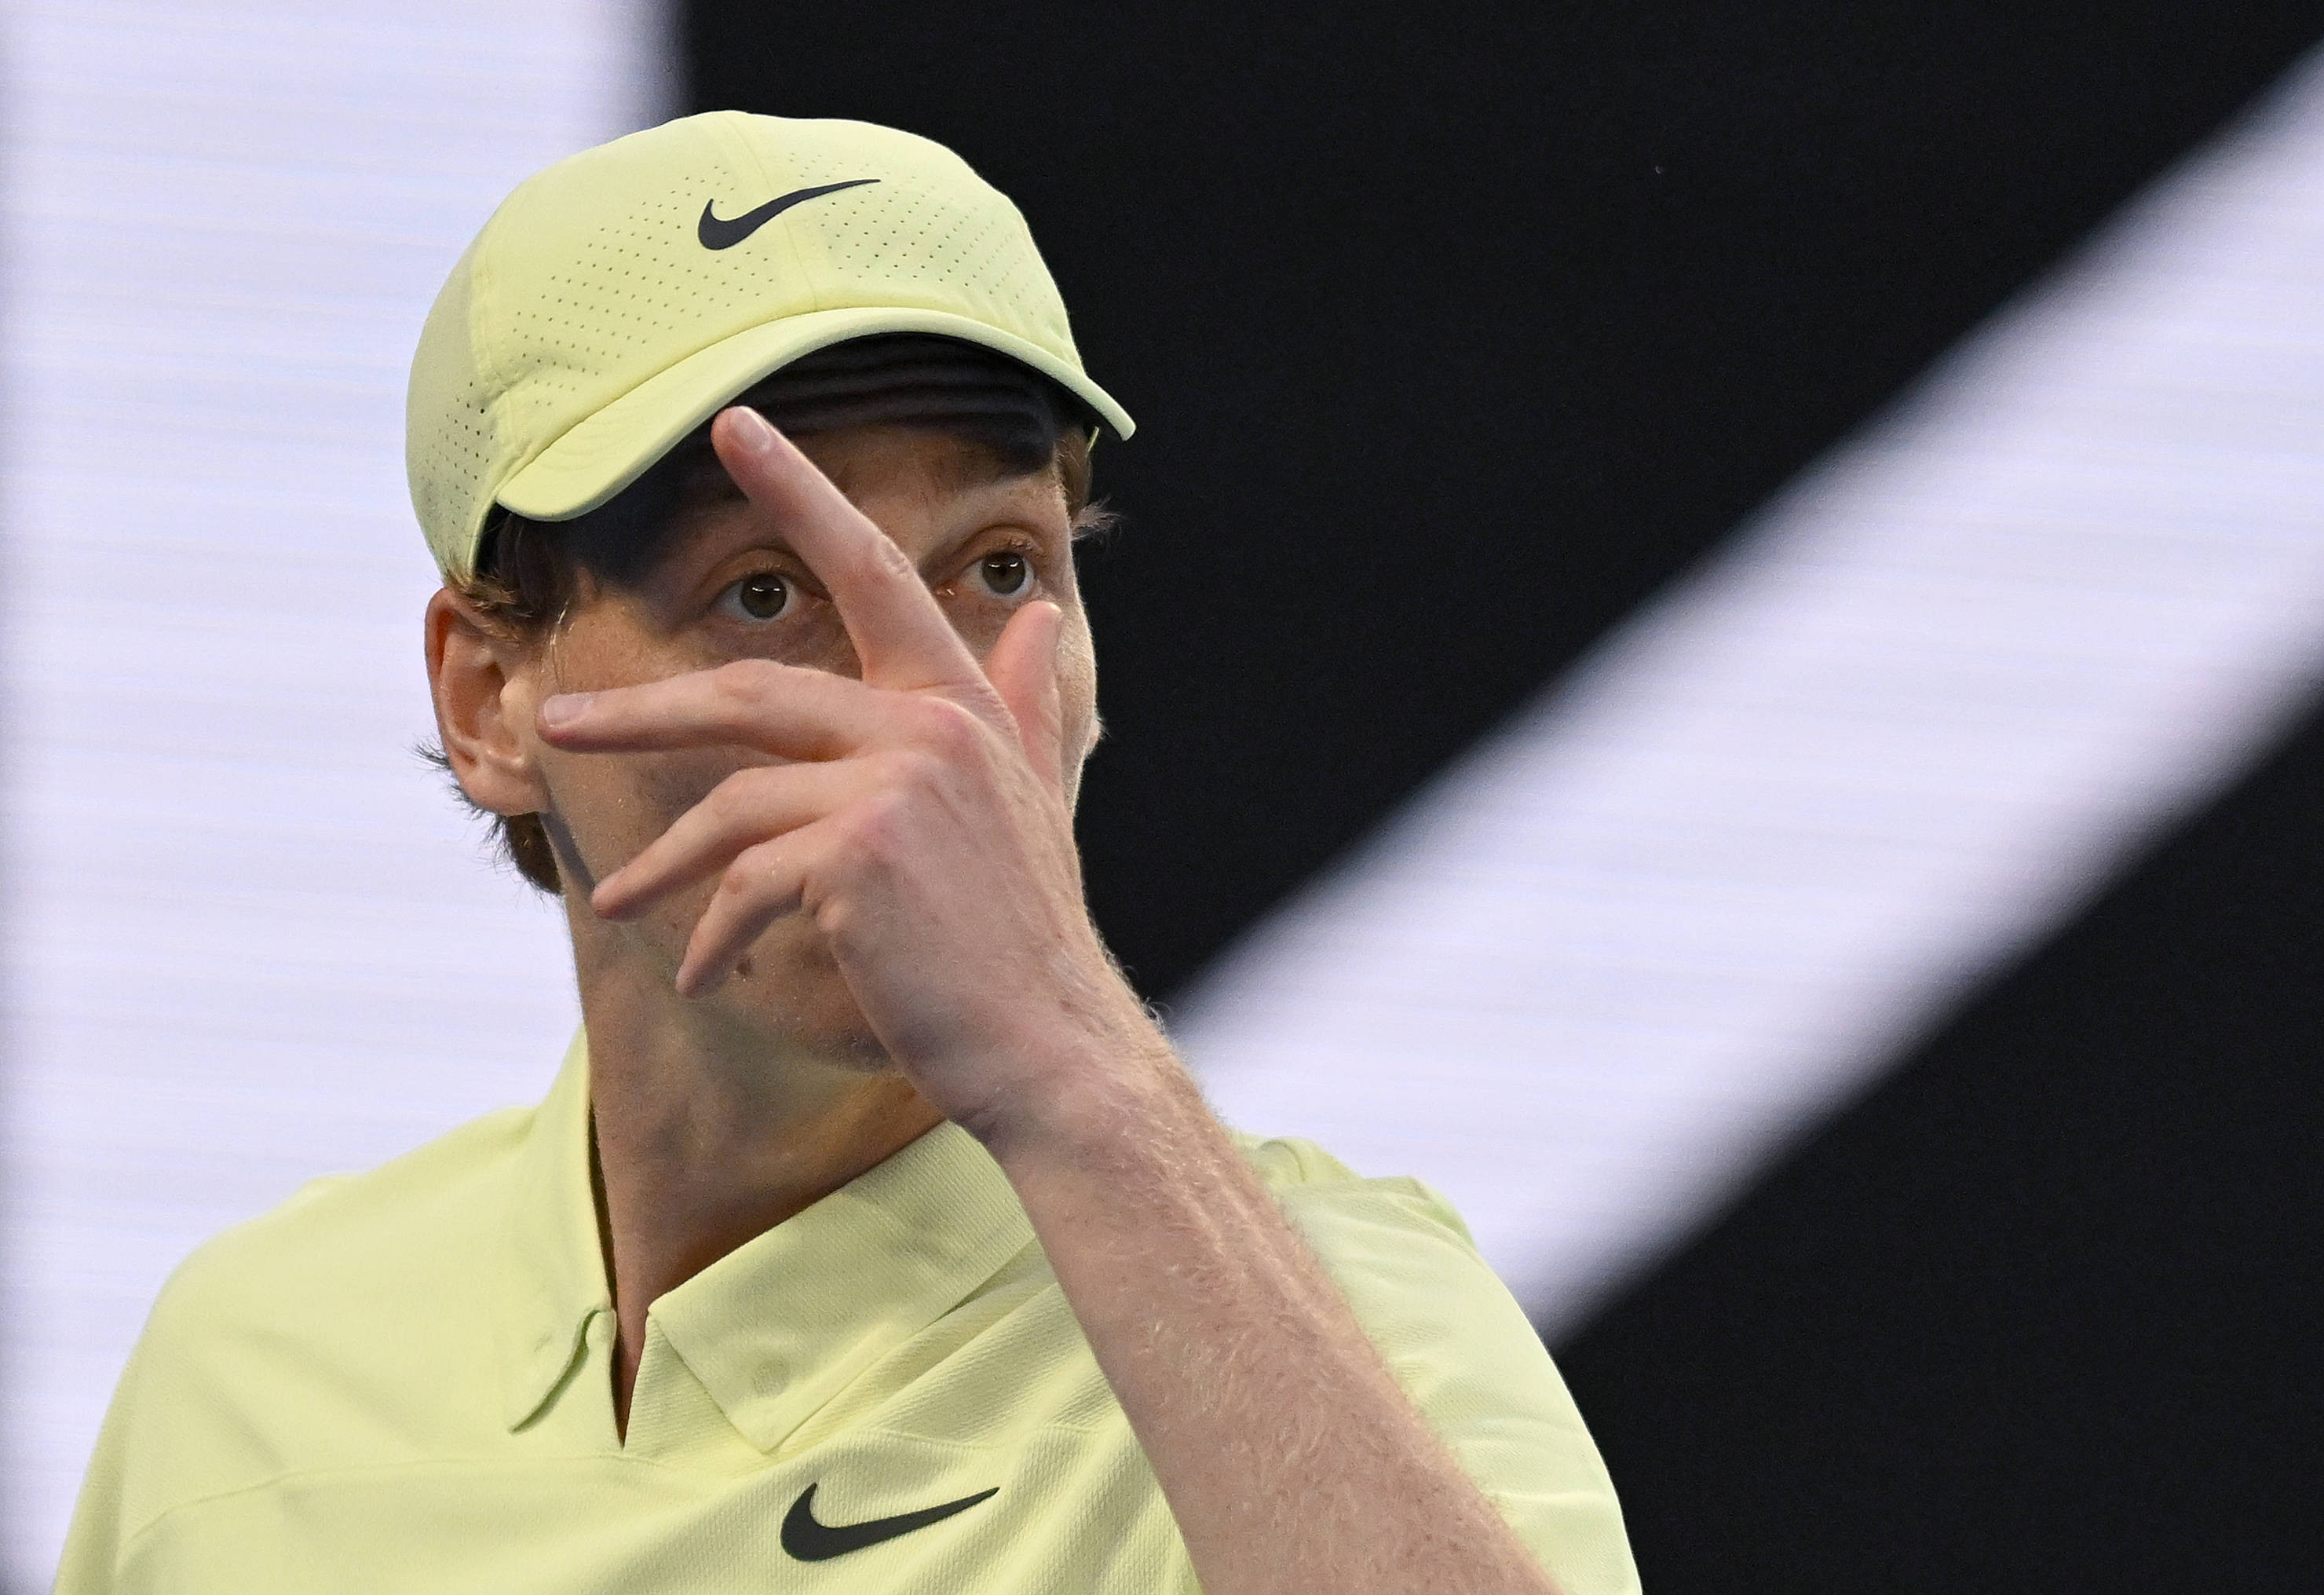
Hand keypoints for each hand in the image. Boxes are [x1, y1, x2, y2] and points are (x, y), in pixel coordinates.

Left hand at [535, 407, 1157, 1132]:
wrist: (1053, 1050)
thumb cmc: (1025, 940)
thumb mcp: (1031, 803)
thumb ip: (1022, 708)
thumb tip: (1036, 620)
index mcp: (960, 706)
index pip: (872, 573)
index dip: (801, 493)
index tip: (734, 425)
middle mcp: (929, 728)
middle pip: (751, 692)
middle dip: (643, 710)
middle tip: (559, 719)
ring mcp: (894, 786)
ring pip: (730, 803)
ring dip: (662, 863)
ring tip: (618, 903)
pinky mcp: (856, 856)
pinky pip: (743, 882)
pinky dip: (710, 933)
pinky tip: (700, 974)